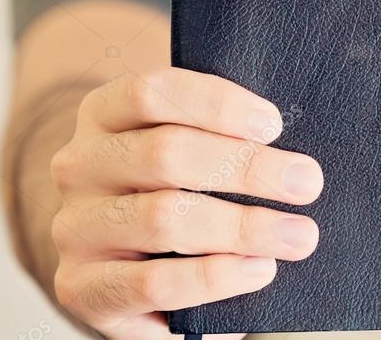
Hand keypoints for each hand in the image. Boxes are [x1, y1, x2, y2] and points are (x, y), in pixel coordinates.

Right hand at [49, 67, 323, 338]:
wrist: (122, 267)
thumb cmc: (175, 190)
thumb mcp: (187, 150)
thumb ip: (222, 135)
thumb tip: (293, 151)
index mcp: (103, 114)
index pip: (151, 92)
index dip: (217, 104)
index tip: (274, 125)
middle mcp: (79, 165)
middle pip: (165, 153)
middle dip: (247, 167)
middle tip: (307, 183)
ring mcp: (74, 229)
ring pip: (163, 218)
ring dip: (243, 226)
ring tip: (299, 235)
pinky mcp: (83, 288)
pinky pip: (154, 282)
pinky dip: (215, 276)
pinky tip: (260, 269)